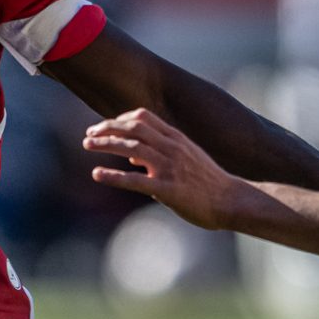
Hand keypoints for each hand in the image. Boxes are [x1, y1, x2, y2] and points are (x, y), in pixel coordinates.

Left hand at [83, 110, 245, 231]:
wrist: (231, 201)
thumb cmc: (209, 183)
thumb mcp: (187, 160)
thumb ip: (161, 154)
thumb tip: (133, 156)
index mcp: (177, 138)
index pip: (143, 117)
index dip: (119, 118)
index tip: (104, 126)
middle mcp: (172, 147)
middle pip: (133, 127)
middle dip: (108, 127)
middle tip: (89, 134)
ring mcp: (169, 167)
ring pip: (131, 146)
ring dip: (105, 143)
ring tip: (86, 145)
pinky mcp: (167, 188)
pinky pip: (134, 180)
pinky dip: (113, 175)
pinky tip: (97, 174)